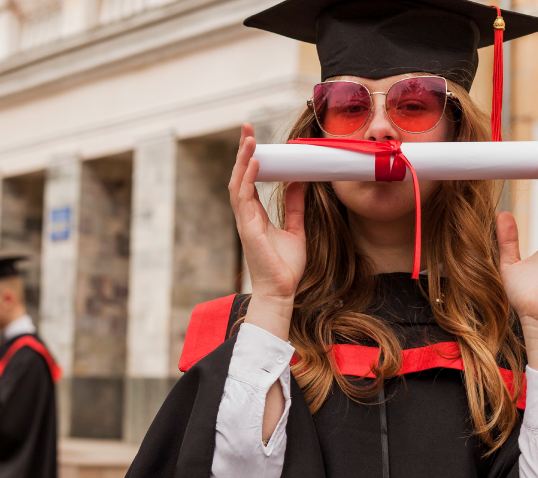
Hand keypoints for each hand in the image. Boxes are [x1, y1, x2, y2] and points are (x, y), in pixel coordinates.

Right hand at [228, 123, 306, 339]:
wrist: (282, 290)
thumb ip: (295, 206)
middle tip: (247, 127)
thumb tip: (299, 183)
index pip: (249, 179)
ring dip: (243, 160)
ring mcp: (245, 221)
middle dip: (243, 151)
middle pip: (240, 176)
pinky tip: (254, 162)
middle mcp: (247, 215)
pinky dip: (247, 178)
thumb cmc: (285, 266)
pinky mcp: (248, 228)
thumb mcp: (296, 229)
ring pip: (238, 182)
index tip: (255, 138)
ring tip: (249, 138)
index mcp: (255, 214)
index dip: (250, 158)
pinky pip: (244, 198)